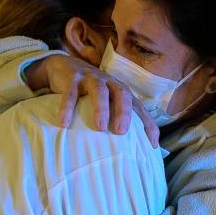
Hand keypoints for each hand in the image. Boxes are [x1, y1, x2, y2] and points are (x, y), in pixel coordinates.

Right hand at [24, 55, 159, 147]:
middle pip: (122, 94)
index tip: (151, 145)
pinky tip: (64, 123)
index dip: (147, 124)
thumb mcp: (107, 102)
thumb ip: (116, 119)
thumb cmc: (90, 93)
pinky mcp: (72, 78)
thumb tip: (131, 148)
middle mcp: (109, 83)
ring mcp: (90, 79)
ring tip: (100, 127)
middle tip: (122, 132)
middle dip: (125, 112)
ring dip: (101, 108)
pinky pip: (70, 92)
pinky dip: (67, 107)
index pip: (138, 107)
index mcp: (120, 91)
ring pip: (99, 90)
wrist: (65, 66)